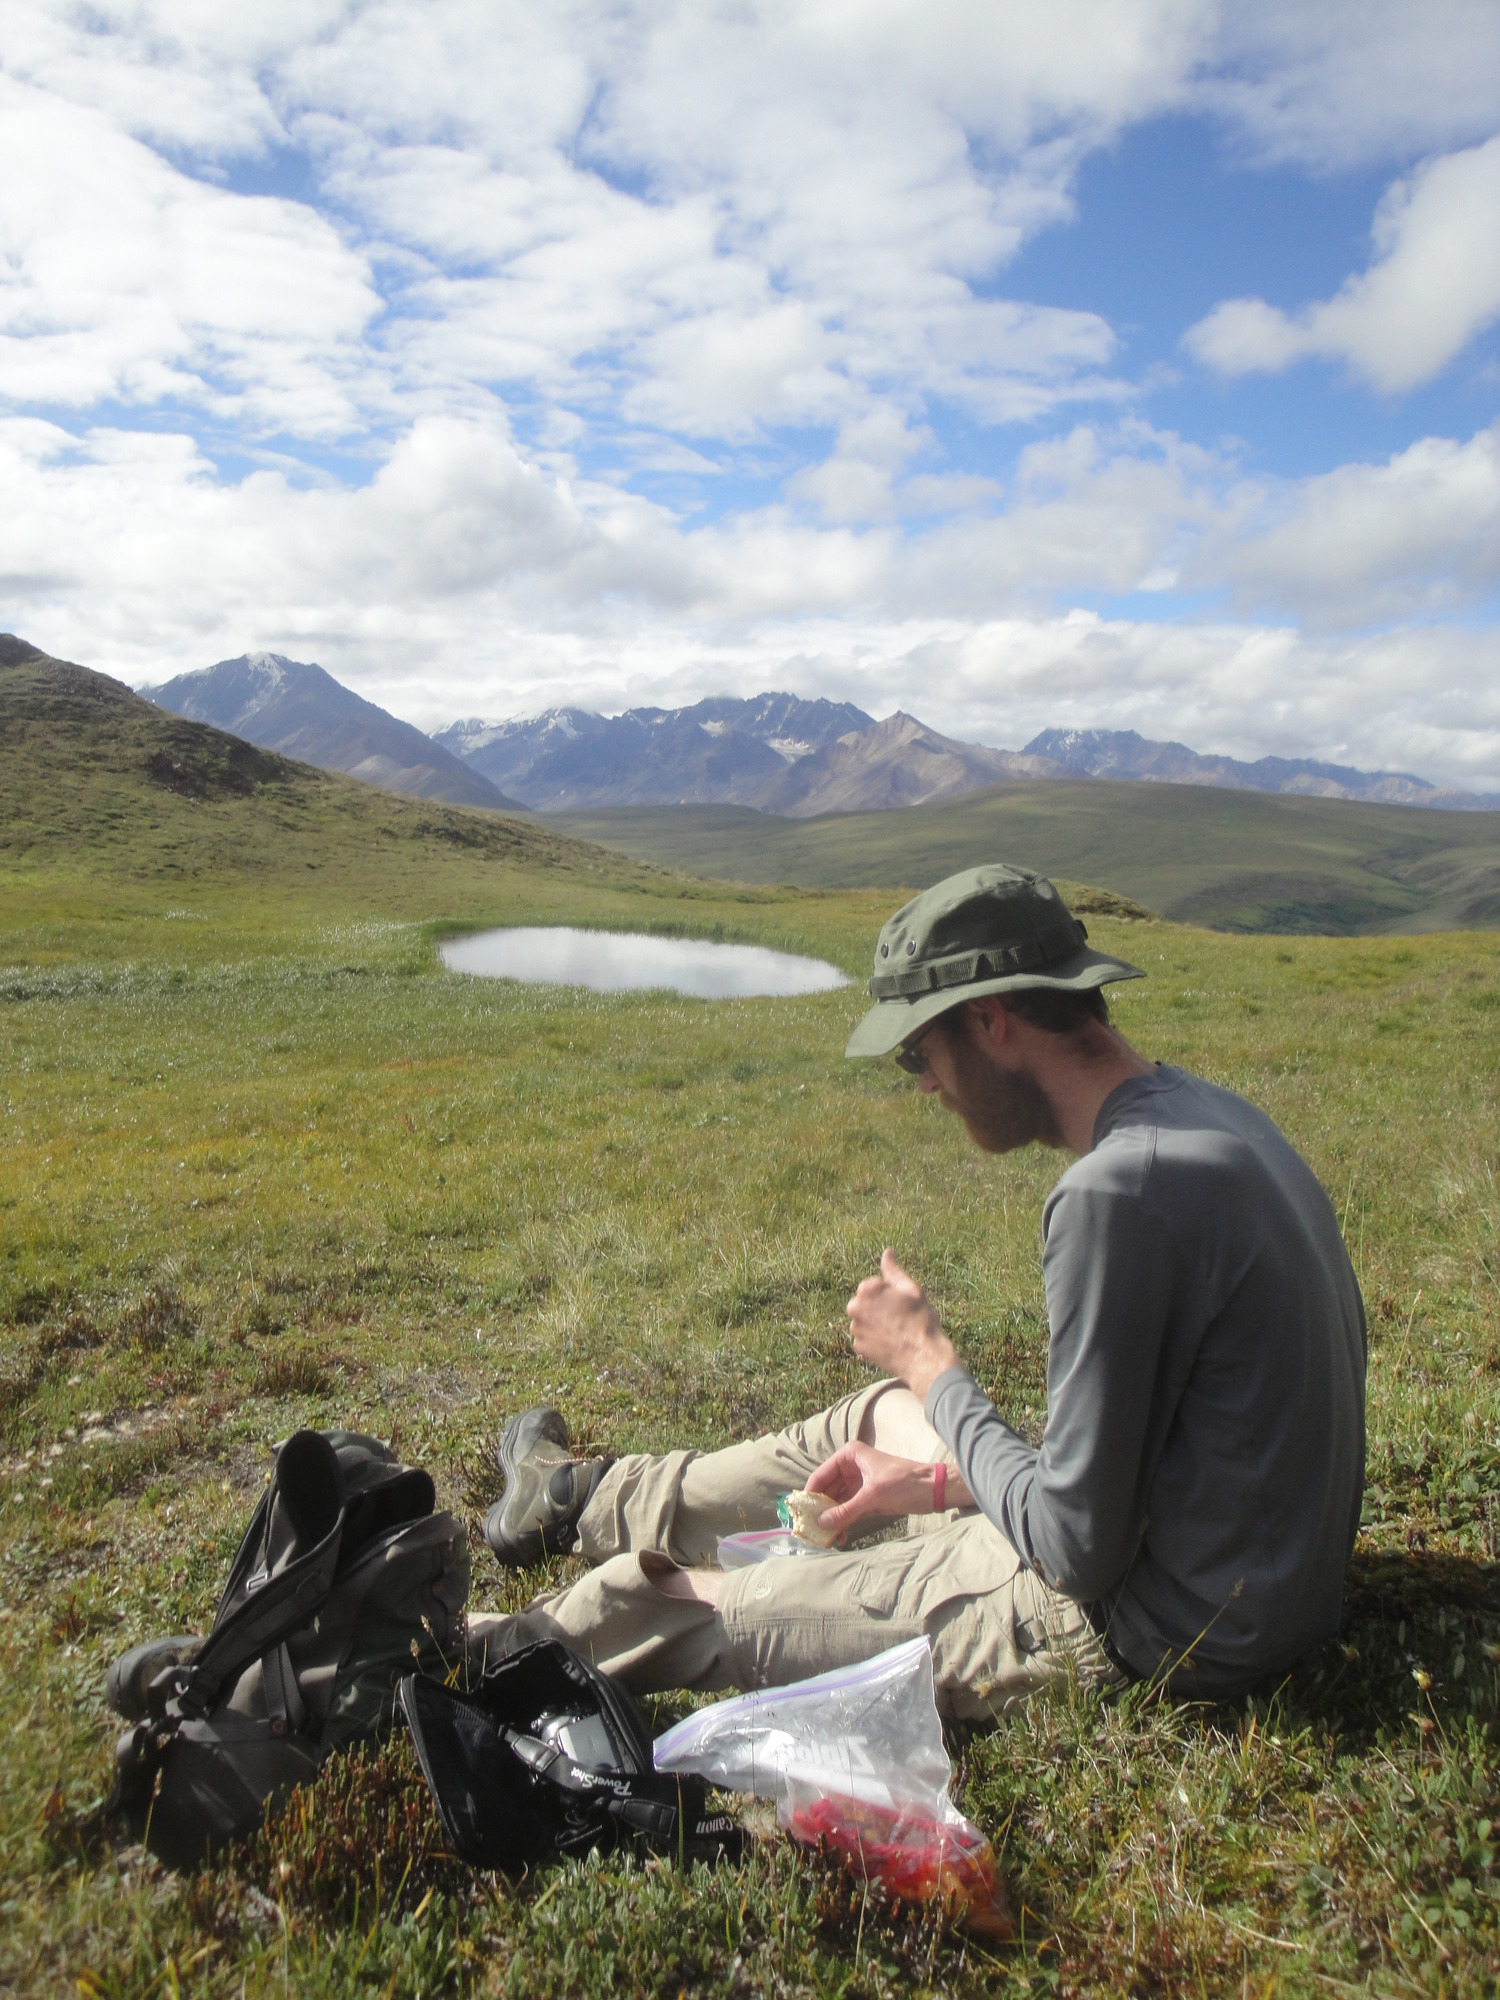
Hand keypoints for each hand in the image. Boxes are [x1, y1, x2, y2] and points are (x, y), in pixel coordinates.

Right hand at [805, 1442, 941, 1541]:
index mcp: (849, 1456)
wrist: (935, 1490)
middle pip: (826, 1490)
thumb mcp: (873, 1497)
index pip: (820, 1475)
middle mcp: (851, 1467)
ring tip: (825, 1538)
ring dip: (831, 1520)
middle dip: (819, 1510)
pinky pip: (848, 1510)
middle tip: (810, 1530)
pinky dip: (844, 1522)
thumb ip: (846, 1510)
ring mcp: (858, 1483)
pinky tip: (840, 1537)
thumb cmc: (906, 1484)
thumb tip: (821, 1522)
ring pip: (837, 1502)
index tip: (799, 1514)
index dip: (809, 1495)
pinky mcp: (867, 1497)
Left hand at [845, 1249, 960, 1401]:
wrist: (924, 1358)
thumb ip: (894, 1271)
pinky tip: (891, 1342)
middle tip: (900, 1317)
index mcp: (867, 1290)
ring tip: (897, 1331)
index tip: (902, 1303)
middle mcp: (855, 1309)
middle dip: (878, 1307)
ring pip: (865, 1320)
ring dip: (875, 1322)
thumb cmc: (921, 1320)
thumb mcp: (912, 1290)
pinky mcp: (858, 1347)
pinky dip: (875, 1339)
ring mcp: (855, 1329)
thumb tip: (887, 1253)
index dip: (889, 1293)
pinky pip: (865, 1337)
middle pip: (865, 1302)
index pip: (872, 1285)